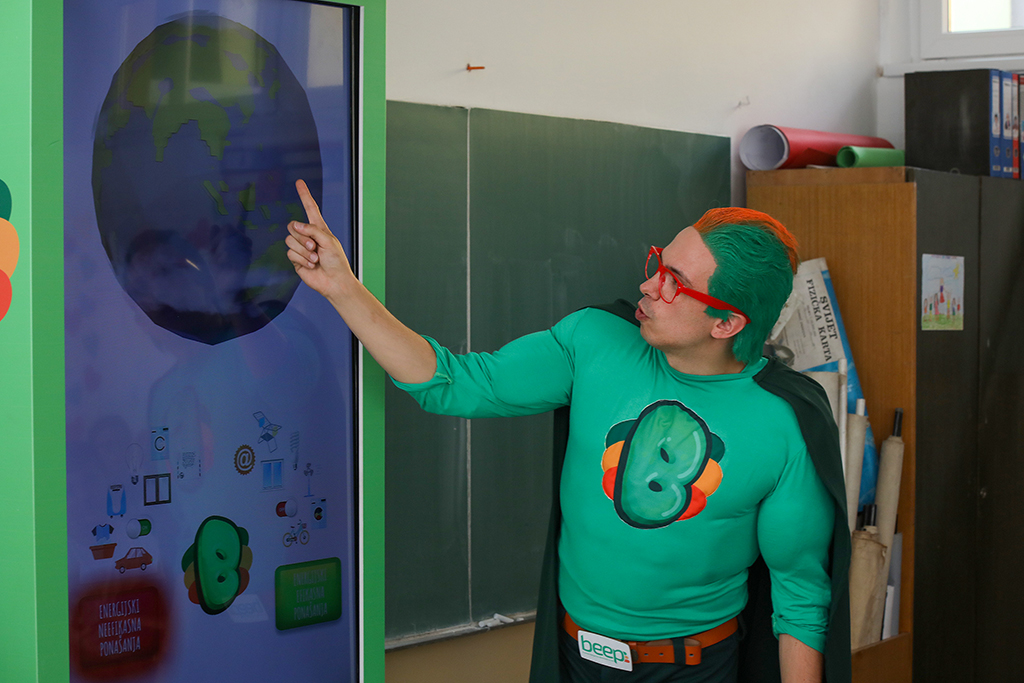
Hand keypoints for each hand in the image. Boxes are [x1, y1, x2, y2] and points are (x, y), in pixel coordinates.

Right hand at [285, 179, 353, 300]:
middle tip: (315, 247)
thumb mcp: (329, 241)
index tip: (299, 182)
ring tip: (315, 258)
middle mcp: (308, 236)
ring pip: (290, 240)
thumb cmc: (337, 261)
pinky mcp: (296, 259)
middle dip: (303, 237)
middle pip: (293, 226)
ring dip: (304, 250)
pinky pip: (290, 253)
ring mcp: (301, 247)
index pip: (310, 208)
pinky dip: (301, 259)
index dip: (305, 195)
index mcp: (319, 228)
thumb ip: (312, 230)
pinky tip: (311, 265)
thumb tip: (295, 225)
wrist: (334, 281)